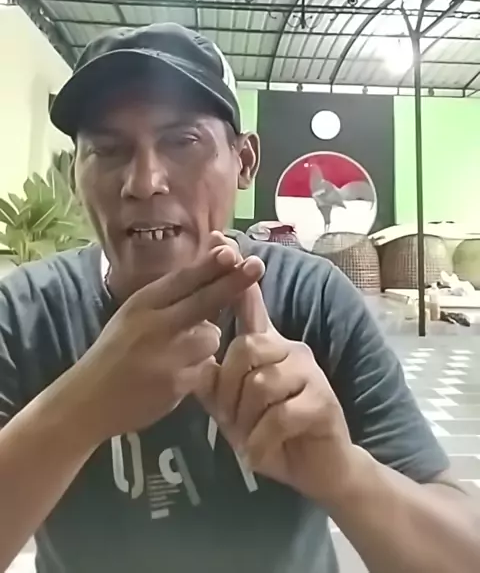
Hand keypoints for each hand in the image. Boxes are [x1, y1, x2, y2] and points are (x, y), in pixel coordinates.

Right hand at [69, 244, 264, 441]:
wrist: (88, 399)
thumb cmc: (118, 349)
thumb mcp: (136, 314)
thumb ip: (171, 295)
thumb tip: (214, 260)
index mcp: (143, 303)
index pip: (182, 279)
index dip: (210, 264)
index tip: (233, 249)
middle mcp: (153, 325)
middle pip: (203, 300)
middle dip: (233, 282)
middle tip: (257, 266)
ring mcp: (165, 356)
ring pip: (211, 337)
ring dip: (207, 340)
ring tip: (182, 351)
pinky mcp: (175, 385)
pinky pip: (206, 368)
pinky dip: (200, 369)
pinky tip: (178, 374)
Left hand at [196, 233, 354, 505]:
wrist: (318, 468)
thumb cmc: (272, 432)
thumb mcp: (235, 404)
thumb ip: (216, 375)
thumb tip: (191, 348)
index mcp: (268, 345)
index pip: (250, 302)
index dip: (235, 274)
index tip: (221, 239)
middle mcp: (290, 349)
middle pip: (245, 348)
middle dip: (229, 391)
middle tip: (230, 420)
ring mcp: (309, 372)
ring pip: (260, 383)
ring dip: (247, 420)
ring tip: (248, 438)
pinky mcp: (322, 401)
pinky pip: (279, 415)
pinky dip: (262, 441)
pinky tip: (260, 453)